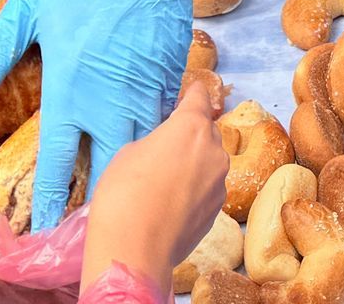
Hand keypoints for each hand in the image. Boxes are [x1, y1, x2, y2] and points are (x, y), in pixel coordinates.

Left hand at [0, 0, 192, 231]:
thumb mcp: (24, 10)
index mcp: (71, 87)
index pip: (58, 161)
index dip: (50, 199)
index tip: (44, 227)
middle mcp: (113, 95)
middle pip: (111, 166)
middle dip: (99, 195)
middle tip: (86, 215)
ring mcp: (149, 83)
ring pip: (145, 143)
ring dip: (131, 164)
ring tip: (119, 185)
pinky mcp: (174, 65)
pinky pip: (165, 111)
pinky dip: (155, 127)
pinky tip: (146, 132)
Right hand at [81, 75, 231, 292]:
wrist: (134, 250)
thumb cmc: (123, 193)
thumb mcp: (129, 153)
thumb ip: (156, 141)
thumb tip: (166, 150)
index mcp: (191, 126)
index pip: (199, 97)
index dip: (193, 94)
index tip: (190, 93)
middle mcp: (214, 149)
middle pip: (206, 131)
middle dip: (190, 135)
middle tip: (166, 148)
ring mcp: (219, 181)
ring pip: (209, 162)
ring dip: (194, 164)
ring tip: (167, 181)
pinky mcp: (218, 210)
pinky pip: (207, 189)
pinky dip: (195, 190)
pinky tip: (172, 204)